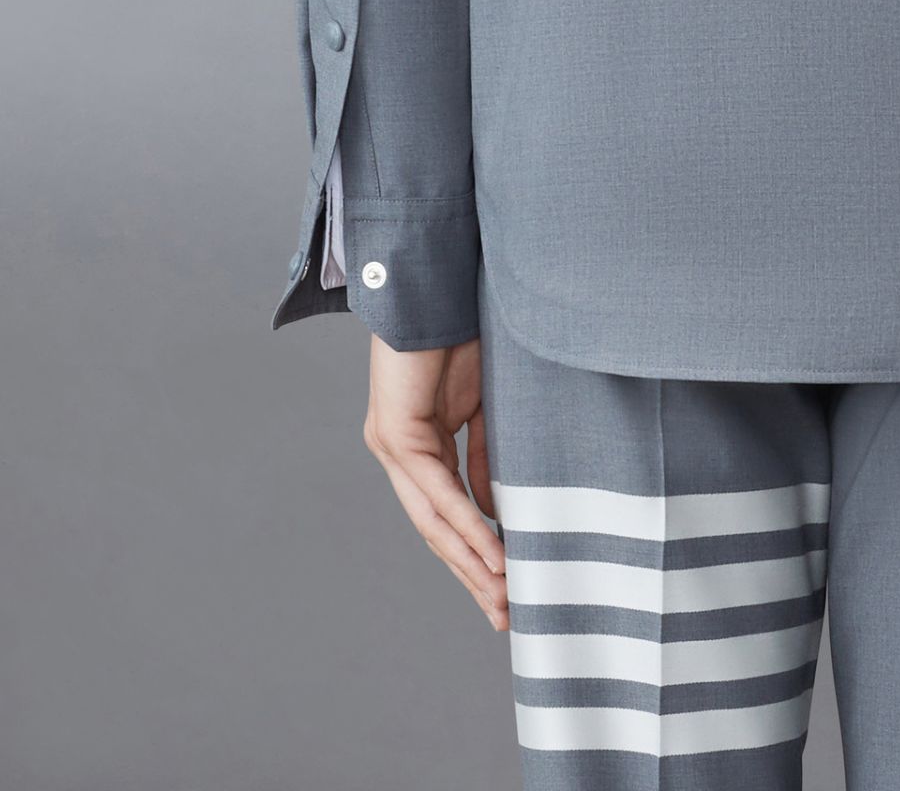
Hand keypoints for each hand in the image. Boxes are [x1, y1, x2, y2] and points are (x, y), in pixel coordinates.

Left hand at [363, 334, 507, 628]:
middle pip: (436, 531)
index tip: (507, 591)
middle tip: (505, 615)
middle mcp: (398, 452)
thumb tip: (495, 516)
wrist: (442, 285)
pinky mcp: (394, 432)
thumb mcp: (487, 411)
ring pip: (432, 521)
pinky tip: (490, 553)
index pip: (445, 517)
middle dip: (472, 576)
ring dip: (471, 562)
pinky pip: (436, 490)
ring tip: (502, 595)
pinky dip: (467, 524)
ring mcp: (392, 445)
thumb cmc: (467, 336)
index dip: (475, 557)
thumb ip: (486, 462)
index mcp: (420, 446)